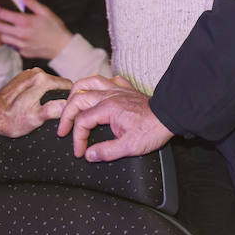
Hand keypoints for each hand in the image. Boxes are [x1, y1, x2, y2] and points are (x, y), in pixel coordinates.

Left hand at [0, 0, 71, 59]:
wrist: (62, 46)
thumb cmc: (55, 28)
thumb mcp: (44, 11)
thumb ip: (31, 2)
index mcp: (25, 22)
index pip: (3, 15)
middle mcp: (20, 34)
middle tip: (3, 18)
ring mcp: (21, 45)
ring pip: (3, 38)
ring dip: (4, 32)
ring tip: (10, 28)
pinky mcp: (23, 52)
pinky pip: (12, 46)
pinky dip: (13, 41)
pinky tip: (20, 37)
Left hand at [0, 67, 70, 136]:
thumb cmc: (10, 119)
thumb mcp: (34, 119)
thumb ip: (52, 110)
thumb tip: (67, 105)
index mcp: (42, 79)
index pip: (69, 86)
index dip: (71, 99)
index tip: (70, 111)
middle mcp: (36, 72)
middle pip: (60, 84)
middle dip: (62, 96)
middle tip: (59, 114)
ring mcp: (29, 74)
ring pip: (51, 84)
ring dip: (52, 95)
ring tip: (48, 110)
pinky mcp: (24, 78)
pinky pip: (40, 84)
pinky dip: (42, 93)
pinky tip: (38, 104)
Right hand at [56, 75, 172, 161]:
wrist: (171, 115)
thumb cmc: (152, 130)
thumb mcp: (129, 147)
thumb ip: (106, 151)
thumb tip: (89, 155)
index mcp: (107, 108)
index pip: (82, 121)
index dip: (77, 138)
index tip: (80, 151)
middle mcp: (109, 95)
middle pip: (78, 98)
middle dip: (66, 114)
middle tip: (63, 129)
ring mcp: (117, 89)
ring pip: (89, 81)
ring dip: (76, 91)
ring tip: (70, 103)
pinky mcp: (126, 88)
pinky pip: (108, 80)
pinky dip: (99, 84)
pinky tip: (97, 92)